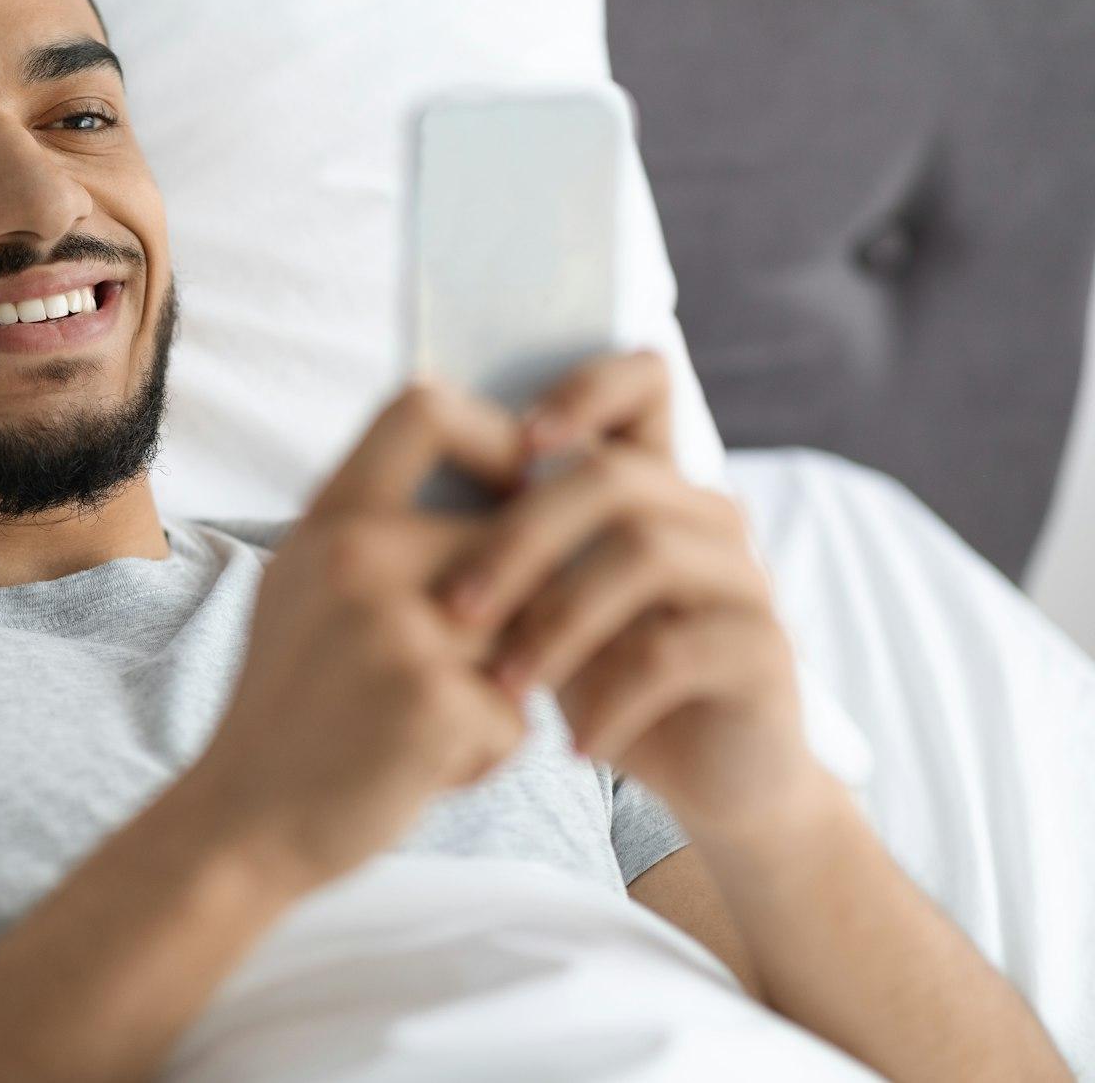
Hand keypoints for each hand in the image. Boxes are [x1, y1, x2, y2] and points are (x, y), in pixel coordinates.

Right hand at [189, 376, 529, 894]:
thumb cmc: (290, 707)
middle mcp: (359, 556)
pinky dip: (487, 753)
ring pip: (527, 632)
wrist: (240, 822)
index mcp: (329, 518)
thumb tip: (491, 472)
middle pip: (510, 539)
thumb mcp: (304, 588)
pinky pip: (519, 714)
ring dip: (502, 689)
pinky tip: (423, 768)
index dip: (497, 434)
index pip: (428, 406)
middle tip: (472, 667)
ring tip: (432, 723)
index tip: (514, 491)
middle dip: (516, 614)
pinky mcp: (436, 702)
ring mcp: (398, 627)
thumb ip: (374, 532)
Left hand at [433, 350, 827, 839]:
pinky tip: (574, 743)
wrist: (710, 777)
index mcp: (654, 484)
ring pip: (644, 555)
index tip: (516, 440)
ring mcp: (745, 577)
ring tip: (504, 686)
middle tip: (455, 608)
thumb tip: (391, 494)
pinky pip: (675, 651)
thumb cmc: (603, 675)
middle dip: (520, 538)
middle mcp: (707, 515)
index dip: (585, 387)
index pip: (645, 380)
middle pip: (615, 477)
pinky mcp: (765, 650)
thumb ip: (504, 541)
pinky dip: (609, 700)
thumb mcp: (544, 603)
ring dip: (556, 624)